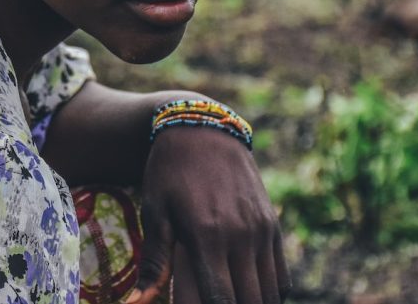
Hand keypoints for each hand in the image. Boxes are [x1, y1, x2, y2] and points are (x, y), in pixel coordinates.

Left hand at [126, 127, 289, 303]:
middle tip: (211, 301)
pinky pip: (281, 276)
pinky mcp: (272, 226)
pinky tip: (248, 292)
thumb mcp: (155, 212)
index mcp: (206, 236)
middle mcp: (240, 236)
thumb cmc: (169, 173)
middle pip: (249, 302)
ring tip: (229, 299)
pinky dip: (269, 293)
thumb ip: (154, 262)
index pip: (220, 300)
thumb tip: (136, 303)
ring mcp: (261, 231)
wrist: (202, 130)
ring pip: (270, 294)